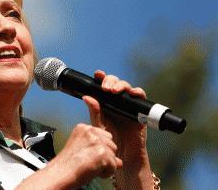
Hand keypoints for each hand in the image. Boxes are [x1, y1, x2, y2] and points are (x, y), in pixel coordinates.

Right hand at [17, 123, 121, 189]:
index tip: (91, 155)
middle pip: (112, 144)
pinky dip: (106, 173)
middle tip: (91, 163)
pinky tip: (93, 172)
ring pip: (114, 155)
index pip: (104, 135)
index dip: (100, 148)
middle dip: (105, 155)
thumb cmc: (67, 164)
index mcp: (83, 128)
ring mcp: (97, 142)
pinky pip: (114, 166)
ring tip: (91, 167)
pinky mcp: (102, 153)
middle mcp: (91, 132)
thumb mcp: (81, 150)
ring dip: (106, 164)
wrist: (60, 173)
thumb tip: (118, 161)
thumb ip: (99, 150)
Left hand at [82, 70, 153, 187]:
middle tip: (105, 88)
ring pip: (127, 87)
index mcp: (105, 101)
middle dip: (110, 81)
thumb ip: (94, 111)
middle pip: (115, 83)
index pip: (103, 85)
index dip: (101, 77)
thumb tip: (86, 97)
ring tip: (114, 90)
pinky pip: (141, 97)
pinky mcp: (140, 109)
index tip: (97, 74)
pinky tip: (133, 93)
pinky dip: (138, 92)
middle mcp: (117, 100)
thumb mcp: (100, 125)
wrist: (124, 153)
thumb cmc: (110, 140)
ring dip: (121, 85)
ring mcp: (129, 103)